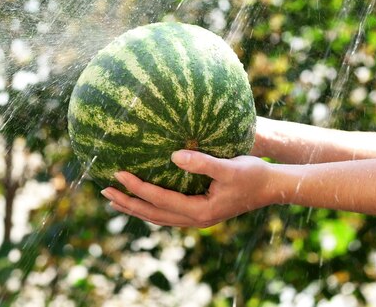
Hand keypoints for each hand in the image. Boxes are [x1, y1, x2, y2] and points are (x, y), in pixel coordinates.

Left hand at [100, 150, 274, 227]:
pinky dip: (150, 207)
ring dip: (136, 207)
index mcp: (199, 211)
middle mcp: (195, 219)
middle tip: (104, 190)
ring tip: (115, 199)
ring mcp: (197, 219)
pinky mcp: (199, 212)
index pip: (159, 200)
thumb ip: (202, 163)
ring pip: (158, 216)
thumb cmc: (252, 175)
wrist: (272, 188)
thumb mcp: (229, 167)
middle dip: (128, 203)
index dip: (137, 187)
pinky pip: (168, 213)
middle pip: (153, 214)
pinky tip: (142, 199)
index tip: (118, 174)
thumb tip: (174, 155)